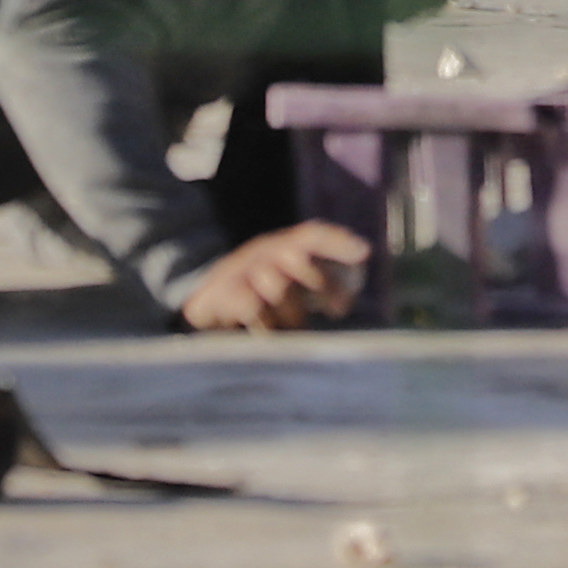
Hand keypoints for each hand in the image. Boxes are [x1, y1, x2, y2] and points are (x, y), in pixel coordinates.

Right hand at [175, 220, 370, 333]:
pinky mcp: (222, 294)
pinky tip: (268, 333)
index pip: (313, 234)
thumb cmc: (259, 297)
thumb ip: (319, 286)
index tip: (365, 253)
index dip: (338, 241)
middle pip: (297, 255)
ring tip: (293, 328)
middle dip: (323, 282)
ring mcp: (241, 271)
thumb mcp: (289, 285)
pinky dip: (266, 324)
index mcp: (283, 246)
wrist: (202, 303)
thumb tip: (352, 291)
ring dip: (292, 312)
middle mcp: (263, 252)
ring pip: (277, 284)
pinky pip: (252, 307)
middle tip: (340, 308)